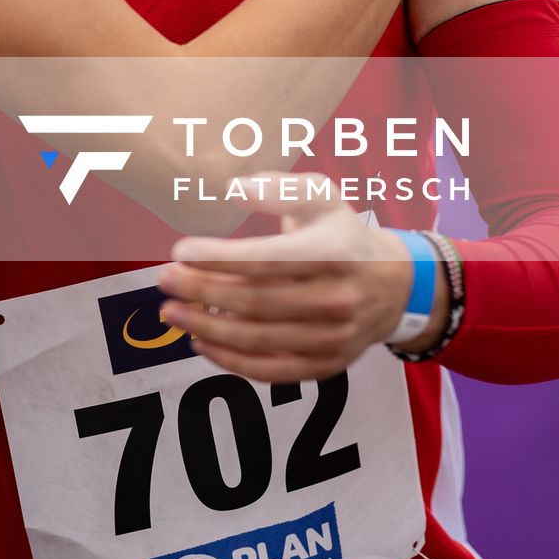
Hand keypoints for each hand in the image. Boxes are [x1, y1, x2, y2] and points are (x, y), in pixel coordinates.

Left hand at [157, 182, 448, 382]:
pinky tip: (201, 341)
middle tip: (164, 280)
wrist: (393, 285)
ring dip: (207, 327)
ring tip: (172, 311)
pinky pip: (271, 370)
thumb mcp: (322, 196)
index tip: (181, 251)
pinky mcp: (326, 365)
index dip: (219, 258)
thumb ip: (279, 188)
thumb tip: (235, 187)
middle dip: (202, 291)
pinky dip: (231, 360)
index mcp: (333, 251)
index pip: (265, 259)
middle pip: (256, 301)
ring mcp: (333, 337)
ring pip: (258, 339)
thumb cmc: (343, 233)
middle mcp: (336, 297)